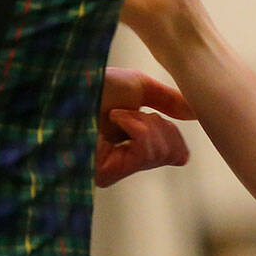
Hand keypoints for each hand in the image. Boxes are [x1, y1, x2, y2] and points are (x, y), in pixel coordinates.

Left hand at [96, 68, 196, 187]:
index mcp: (128, 141)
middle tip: (131, 112)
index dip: (174, 135)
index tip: (159, 117)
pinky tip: (115, 118)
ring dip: (145, 123)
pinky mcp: (107, 173)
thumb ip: (168, 102)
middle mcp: (121, 158)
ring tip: (116, 114)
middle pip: (171, 152)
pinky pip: (146, 152)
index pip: (172, 152)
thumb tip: (195, 114)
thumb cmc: (89, 82)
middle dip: (161, 126)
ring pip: (161, 152)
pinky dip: (139, 128)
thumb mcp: (138, 86)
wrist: (60, 84)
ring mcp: (114, 168)